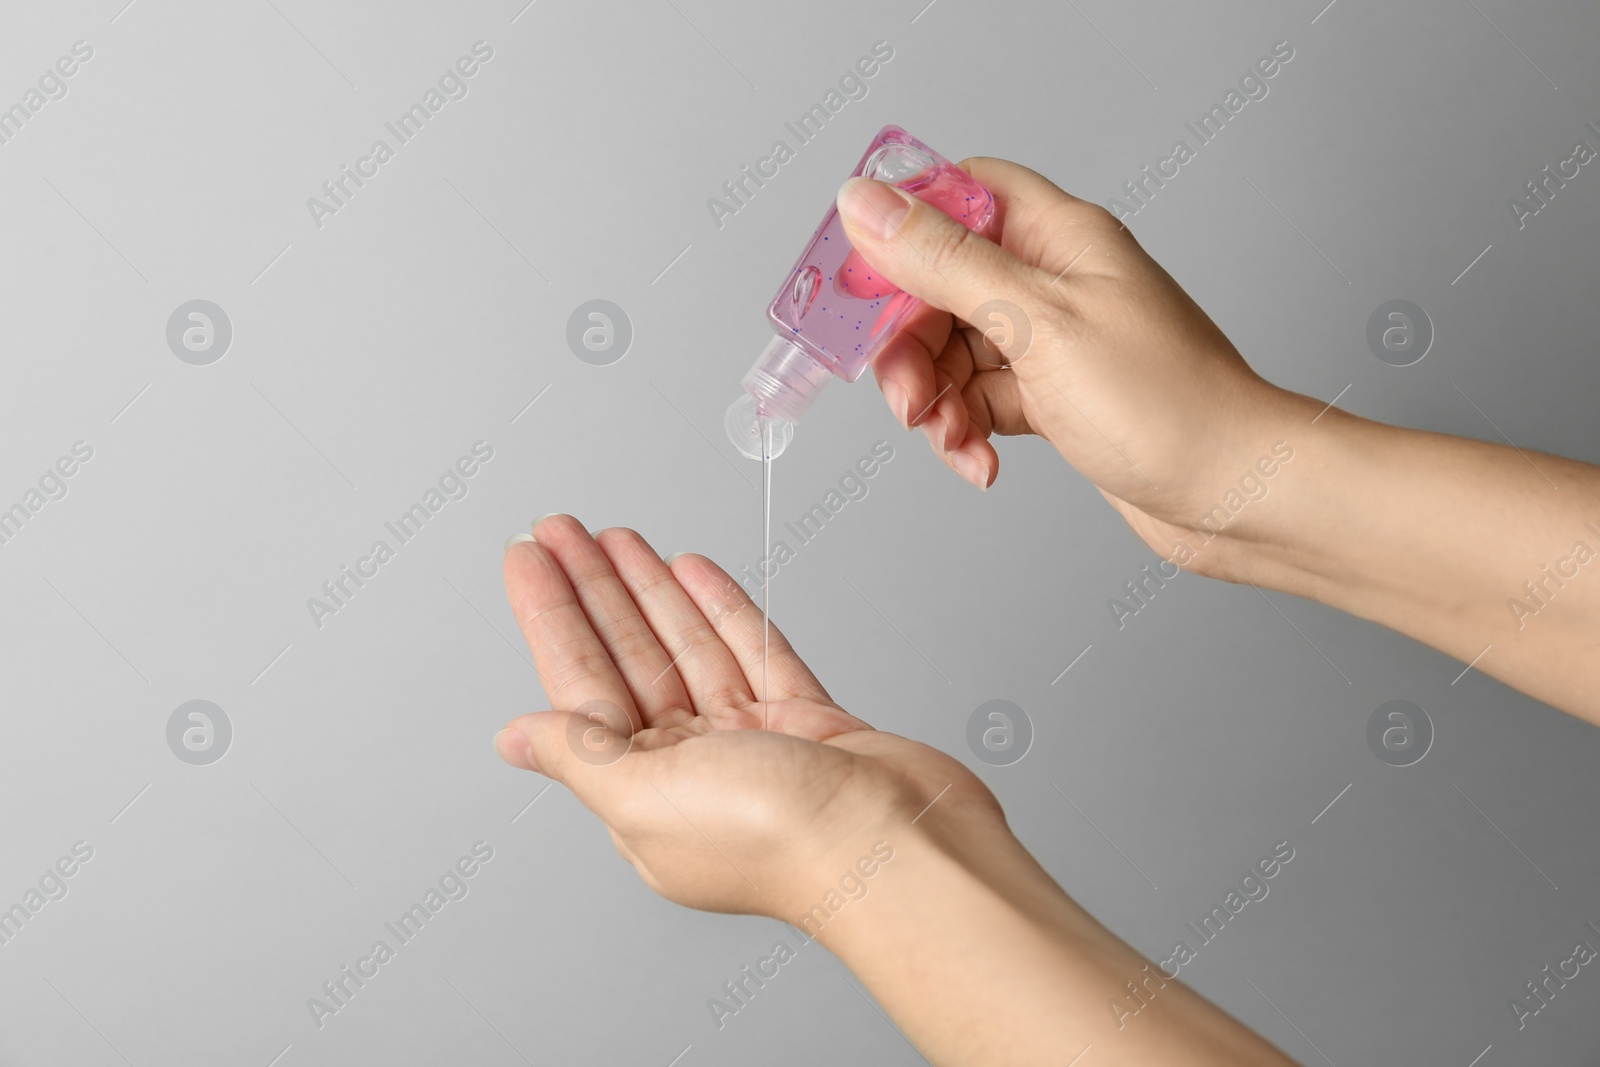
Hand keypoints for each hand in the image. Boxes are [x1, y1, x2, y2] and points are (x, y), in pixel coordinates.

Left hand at [492, 515, 1000, 917]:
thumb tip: (514, 738)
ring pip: (688, 647)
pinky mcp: (808, 724)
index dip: (551, 614)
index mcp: (642, 793)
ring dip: (649, 589)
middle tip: (561, 527)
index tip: (527, 556)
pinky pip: (754, 651)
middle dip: (594, 588)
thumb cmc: (776, 840)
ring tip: (616, 537)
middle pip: (629, 657)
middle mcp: (691, 768)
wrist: (894, 846)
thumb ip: (579, 755)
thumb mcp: (644, 797)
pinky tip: (692, 570)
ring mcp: (751, 743)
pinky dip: (721, 608)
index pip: (580, 684)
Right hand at [836, 161, 1300, 571]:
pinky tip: (980, 461)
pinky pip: (981, 399)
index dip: (900, 229)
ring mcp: (1054, 341)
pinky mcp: (1055, 397)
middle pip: (940, 285)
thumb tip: (865, 203)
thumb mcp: (1036, 324)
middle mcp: (1054, 280)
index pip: (957, 194)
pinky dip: (967, 430)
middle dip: (909, 344)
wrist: (1237, 493)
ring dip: (936, 399)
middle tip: (908, 396)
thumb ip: (944, 262)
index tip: (859, 283)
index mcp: (1057, 235)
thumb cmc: (1167, 404)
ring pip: (954, 351)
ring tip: (952, 439)